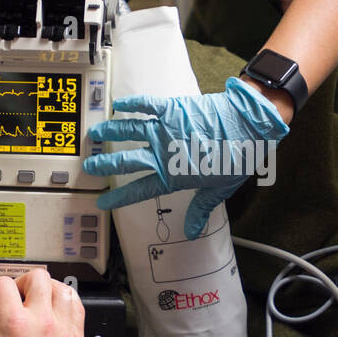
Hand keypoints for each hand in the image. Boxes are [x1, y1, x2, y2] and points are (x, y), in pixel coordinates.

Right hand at [0, 270, 85, 336]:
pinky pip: (78, 307)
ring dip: (45, 287)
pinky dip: (66, 300)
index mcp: (15, 324)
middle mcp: (43, 322)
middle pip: (36, 277)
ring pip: (61, 287)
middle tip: (10, 294)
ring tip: (34, 298)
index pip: (3, 284)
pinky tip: (55, 309)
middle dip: (18, 280)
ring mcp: (64, 330)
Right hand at [83, 76, 288, 237]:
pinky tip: (119, 105)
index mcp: (173, 176)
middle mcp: (164, 153)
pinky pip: (148, 105)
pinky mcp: (173, 108)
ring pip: (131, 130)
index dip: (119, 196)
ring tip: (94, 133)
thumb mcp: (219, 189)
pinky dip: (133, 104)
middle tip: (90, 166)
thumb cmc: (237, 159)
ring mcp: (166, 129)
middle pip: (127, 160)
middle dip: (106, 164)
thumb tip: (192, 232)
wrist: (248, 125)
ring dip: (111, 131)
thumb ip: (201, 209)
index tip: (103, 201)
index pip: (139, 189)